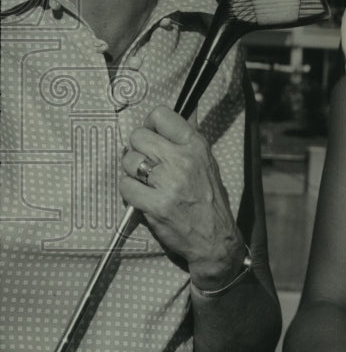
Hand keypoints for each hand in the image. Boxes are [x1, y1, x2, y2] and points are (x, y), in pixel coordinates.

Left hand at [120, 104, 244, 286]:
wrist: (215, 239)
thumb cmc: (209, 199)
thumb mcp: (206, 162)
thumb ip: (187, 139)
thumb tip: (177, 112)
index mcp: (196, 146)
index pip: (160, 115)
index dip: (149, 124)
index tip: (151, 136)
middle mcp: (182, 160)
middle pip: (138, 136)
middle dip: (137, 149)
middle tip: (146, 163)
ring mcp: (168, 183)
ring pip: (128, 160)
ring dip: (131, 171)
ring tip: (145, 181)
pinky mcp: (155, 205)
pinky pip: (125, 186)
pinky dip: (129, 191)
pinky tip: (142, 196)